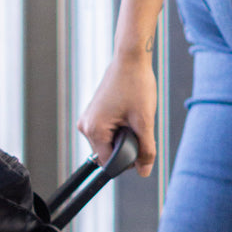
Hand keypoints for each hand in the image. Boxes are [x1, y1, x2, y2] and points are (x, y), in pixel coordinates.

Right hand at [76, 49, 157, 176]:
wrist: (130, 59)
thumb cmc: (137, 85)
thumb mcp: (145, 121)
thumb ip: (146, 149)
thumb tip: (144, 172)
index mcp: (94, 130)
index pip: (109, 162)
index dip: (127, 159)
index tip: (141, 144)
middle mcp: (85, 127)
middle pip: (106, 153)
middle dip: (124, 147)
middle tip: (139, 126)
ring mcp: (86, 120)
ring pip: (106, 143)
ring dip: (122, 137)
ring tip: (133, 117)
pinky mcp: (91, 114)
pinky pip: (105, 132)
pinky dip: (118, 129)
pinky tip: (127, 113)